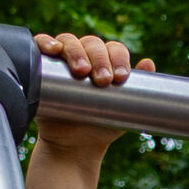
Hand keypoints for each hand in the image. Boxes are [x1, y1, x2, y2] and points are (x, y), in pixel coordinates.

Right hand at [33, 31, 154, 157]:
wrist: (75, 147)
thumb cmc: (101, 125)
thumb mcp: (124, 108)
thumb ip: (139, 90)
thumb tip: (148, 63)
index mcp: (105, 61)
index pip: (113, 49)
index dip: (118, 58)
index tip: (121, 77)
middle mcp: (84, 56)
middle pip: (92, 43)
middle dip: (100, 58)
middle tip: (103, 80)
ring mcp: (61, 60)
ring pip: (68, 41)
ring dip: (76, 51)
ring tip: (82, 71)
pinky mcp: (40, 67)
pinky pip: (40, 46)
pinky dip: (45, 42)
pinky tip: (54, 49)